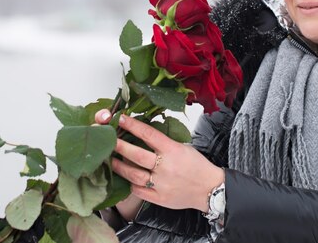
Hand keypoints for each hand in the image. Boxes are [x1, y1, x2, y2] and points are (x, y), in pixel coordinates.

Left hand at [95, 110, 223, 212]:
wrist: (209, 189)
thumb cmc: (197, 165)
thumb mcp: (183, 147)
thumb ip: (164, 143)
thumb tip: (144, 134)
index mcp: (173, 151)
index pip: (148, 134)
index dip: (133, 126)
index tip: (121, 119)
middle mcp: (165, 167)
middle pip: (136, 155)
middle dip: (119, 146)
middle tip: (108, 139)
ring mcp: (161, 184)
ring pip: (133, 174)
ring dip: (119, 166)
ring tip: (111, 159)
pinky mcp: (159, 198)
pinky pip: (138, 190)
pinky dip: (130, 183)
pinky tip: (125, 177)